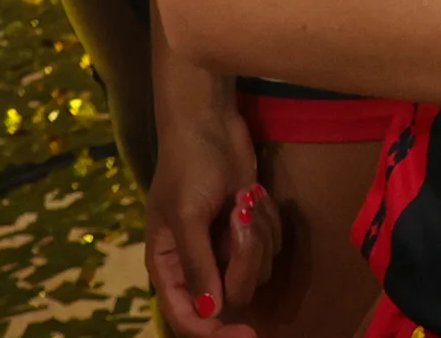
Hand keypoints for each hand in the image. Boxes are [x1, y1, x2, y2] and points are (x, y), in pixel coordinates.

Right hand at [146, 62, 277, 336]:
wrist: (211, 124)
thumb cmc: (189, 166)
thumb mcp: (186, 215)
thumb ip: (196, 264)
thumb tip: (208, 311)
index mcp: (168, 266)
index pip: (188, 316)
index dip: (214, 331)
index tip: (247, 334)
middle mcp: (197, 264)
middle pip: (233, 294)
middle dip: (245, 256)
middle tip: (240, 214)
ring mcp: (225, 248)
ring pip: (258, 270)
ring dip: (258, 233)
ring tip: (243, 197)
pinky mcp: (250, 230)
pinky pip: (272, 245)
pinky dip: (268, 220)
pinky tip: (252, 193)